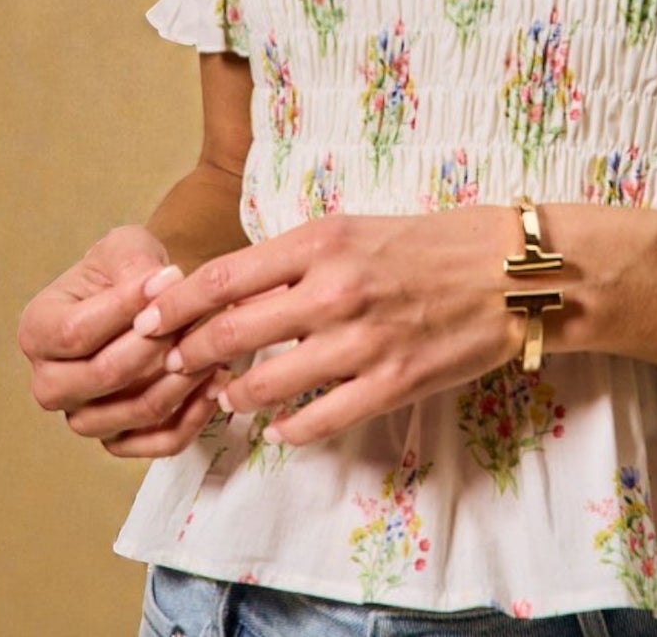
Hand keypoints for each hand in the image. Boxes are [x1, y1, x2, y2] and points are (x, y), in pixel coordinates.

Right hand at [19, 224, 229, 457]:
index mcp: (37, 332)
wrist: (141, 298)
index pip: (76, 332)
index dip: (125, 308)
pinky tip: (216, 380)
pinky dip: (194, 414)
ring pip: (136, 411)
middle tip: (198, 313)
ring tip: (215, 343)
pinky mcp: (119, 439)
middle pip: (104, 375)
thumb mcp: (123, 248)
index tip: (171, 278)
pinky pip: (160, 442)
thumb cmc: (124, 270)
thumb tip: (159, 287)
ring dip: (182, 378)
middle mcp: (50, 383)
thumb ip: (134, 263)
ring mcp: (83, 418)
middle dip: (158, 343)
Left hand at [132, 206, 523, 446]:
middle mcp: (336, 289)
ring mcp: (363, 340)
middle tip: (175, 366)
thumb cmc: (429, 243)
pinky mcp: (392, 382)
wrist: (508, 271)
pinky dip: (289, 429)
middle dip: (192, 355)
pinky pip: (318, 420)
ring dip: (236, 395)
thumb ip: (296, 260)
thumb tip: (234, 290)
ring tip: (228, 396)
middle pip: (233, 333)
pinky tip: (280, 425)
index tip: (148, 322)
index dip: (175, 306)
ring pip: (268, 384)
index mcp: (323, 241)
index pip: (224, 277)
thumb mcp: (355, 228)